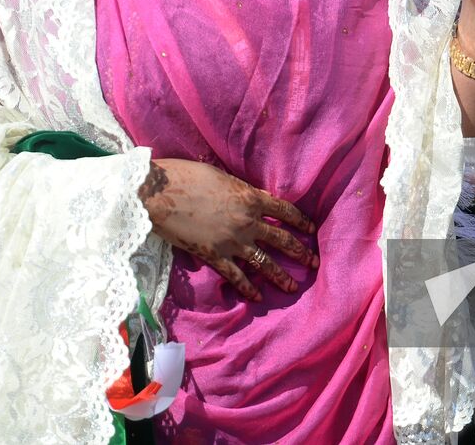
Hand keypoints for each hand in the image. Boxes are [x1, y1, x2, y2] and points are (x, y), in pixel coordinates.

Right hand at [138, 158, 318, 302]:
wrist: (160, 194)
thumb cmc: (188, 176)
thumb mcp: (223, 177)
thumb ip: (242, 190)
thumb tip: (255, 197)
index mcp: (251, 198)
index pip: (286, 211)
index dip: (301, 221)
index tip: (311, 230)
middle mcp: (248, 222)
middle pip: (282, 239)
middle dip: (301, 252)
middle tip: (314, 262)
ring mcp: (233, 241)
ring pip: (264, 262)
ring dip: (281, 276)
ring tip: (293, 287)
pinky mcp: (214, 256)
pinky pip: (237, 276)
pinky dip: (249, 287)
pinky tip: (257, 296)